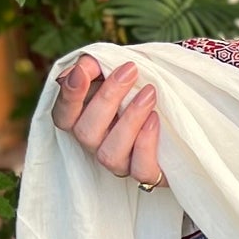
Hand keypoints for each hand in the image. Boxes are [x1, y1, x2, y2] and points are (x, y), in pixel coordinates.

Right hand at [50, 53, 164, 186]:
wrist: (176, 113)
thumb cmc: (137, 90)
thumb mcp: (116, 71)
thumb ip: (95, 66)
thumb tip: (84, 66)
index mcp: (81, 121)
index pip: (62, 115)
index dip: (69, 95)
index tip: (83, 70)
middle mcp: (95, 144)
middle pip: (86, 132)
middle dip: (107, 98)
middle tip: (130, 71)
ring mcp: (118, 162)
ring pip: (110, 153)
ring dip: (129, 120)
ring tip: (149, 93)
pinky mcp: (145, 173)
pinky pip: (140, 170)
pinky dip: (146, 144)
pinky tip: (155, 119)